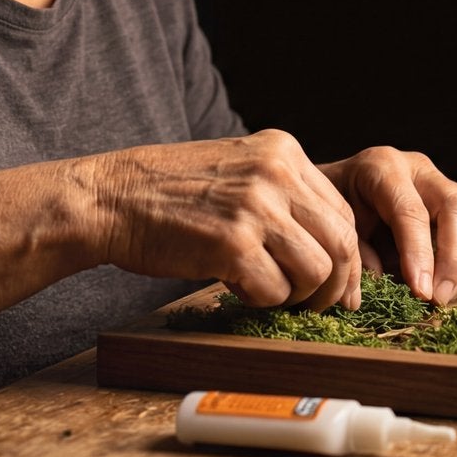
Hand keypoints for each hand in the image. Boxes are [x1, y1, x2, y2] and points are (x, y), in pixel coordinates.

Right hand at [92, 130, 361, 309]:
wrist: (110, 197)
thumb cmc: (170, 192)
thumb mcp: (236, 169)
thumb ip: (282, 194)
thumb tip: (331, 250)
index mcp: (282, 150)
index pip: (342, 211)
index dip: (346, 258)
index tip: (337, 285)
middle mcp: (275, 173)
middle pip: (342, 243)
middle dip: (334, 285)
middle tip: (316, 305)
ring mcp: (255, 207)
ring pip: (316, 271)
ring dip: (297, 296)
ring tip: (269, 294)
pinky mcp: (232, 243)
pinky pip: (274, 291)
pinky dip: (261, 301)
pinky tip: (236, 287)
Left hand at [316, 147, 456, 305]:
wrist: (335, 195)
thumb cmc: (333, 213)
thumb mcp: (333, 229)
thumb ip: (352, 256)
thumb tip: (367, 293)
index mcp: (382, 167)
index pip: (410, 211)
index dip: (419, 254)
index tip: (421, 291)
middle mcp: (418, 168)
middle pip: (455, 208)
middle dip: (453, 259)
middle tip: (437, 298)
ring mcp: (442, 181)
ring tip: (447, 295)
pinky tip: (455, 284)